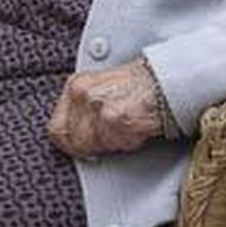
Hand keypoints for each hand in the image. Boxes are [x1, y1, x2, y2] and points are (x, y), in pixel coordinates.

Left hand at [46, 60, 163, 158]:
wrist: (168, 79)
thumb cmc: (141, 84)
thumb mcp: (104, 88)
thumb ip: (85, 108)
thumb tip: (75, 134)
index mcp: (76, 85)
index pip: (57, 129)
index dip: (72, 143)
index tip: (85, 147)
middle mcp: (83, 93)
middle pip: (75, 141)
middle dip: (94, 145)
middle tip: (113, 136)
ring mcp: (98, 106)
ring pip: (96, 145)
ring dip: (115, 143)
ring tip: (129, 126)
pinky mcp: (115, 118)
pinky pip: (118, 144)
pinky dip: (131, 141)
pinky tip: (139, 127)